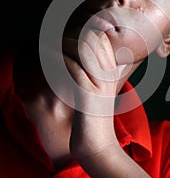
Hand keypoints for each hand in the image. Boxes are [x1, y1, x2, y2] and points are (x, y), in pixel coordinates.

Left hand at [62, 29, 123, 159]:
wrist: (98, 146)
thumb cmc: (93, 118)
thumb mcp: (96, 91)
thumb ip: (93, 73)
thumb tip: (78, 58)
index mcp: (112, 71)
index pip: (101, 37)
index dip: (83, 31)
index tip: (66, 35)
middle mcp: (109, 74)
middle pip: (93, 38)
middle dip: (70, 34)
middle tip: (55, 41)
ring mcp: (100, 83)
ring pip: (83, 49)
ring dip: (62, 45)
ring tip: (49, 49)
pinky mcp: (88, 95)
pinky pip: (73, 68)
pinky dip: (57, 60)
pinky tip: (48, 60)